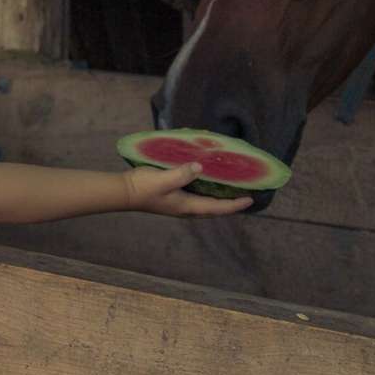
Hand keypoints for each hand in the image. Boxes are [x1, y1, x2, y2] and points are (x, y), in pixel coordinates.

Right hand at [123, 163, 253, 216]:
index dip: (234, 205)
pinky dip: (206, 188)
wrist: (124, 191)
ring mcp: (180, 202)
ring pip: (206, 201)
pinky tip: (208, 177)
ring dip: (219, 196)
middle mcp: (186, 207)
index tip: (251, 200)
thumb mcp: (163, 180)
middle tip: (246, 193)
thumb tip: (200, 166)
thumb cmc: (143, 187)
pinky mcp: (174, 194)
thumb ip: (181, 174)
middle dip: (230, 203)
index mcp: (187, 206)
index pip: (217, 208)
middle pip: (214, 207)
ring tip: (232, 186)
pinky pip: (196, 193)